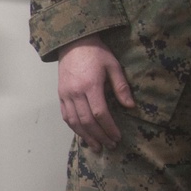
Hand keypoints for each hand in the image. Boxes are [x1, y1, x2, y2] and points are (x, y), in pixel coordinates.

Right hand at [57, 34, 134, 152]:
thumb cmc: (96, 53)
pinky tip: (82, 134)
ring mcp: (66, 95)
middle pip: (86, 121)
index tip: (117, 137)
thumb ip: (121, 87)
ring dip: (85, 136)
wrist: (73, 43)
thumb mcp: (113, 66)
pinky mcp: (60, 95)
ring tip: (95, 146)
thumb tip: (130, 106)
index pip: (100, 113)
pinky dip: (74, 127)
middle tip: (109, 146)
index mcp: (90, 85)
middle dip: (99, 136)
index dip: (109, 127)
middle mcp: (76, 93)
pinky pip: (66, 116)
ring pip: (74, 121)